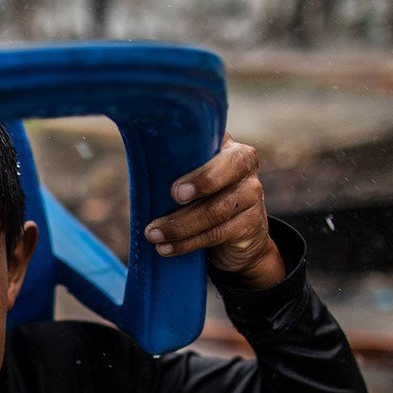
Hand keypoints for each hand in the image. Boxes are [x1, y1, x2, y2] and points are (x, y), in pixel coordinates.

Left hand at [142, 134, 284, 288]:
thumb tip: (139, 173)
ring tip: (153, 234)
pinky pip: (217, 234)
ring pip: (217, 209)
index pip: (219, 144)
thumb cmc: (202, 203)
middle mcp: (245, 170)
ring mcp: (252, 198)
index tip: (175, 186)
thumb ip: (176, 172)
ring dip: (181, 225)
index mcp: (228, 150)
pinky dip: (188, 243)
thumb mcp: (191, 182)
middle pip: (229, 170)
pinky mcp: (251, 226)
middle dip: (200, 183)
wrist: (238, 241)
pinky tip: (167, 248)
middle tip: (172, 197)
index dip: (200, 163)